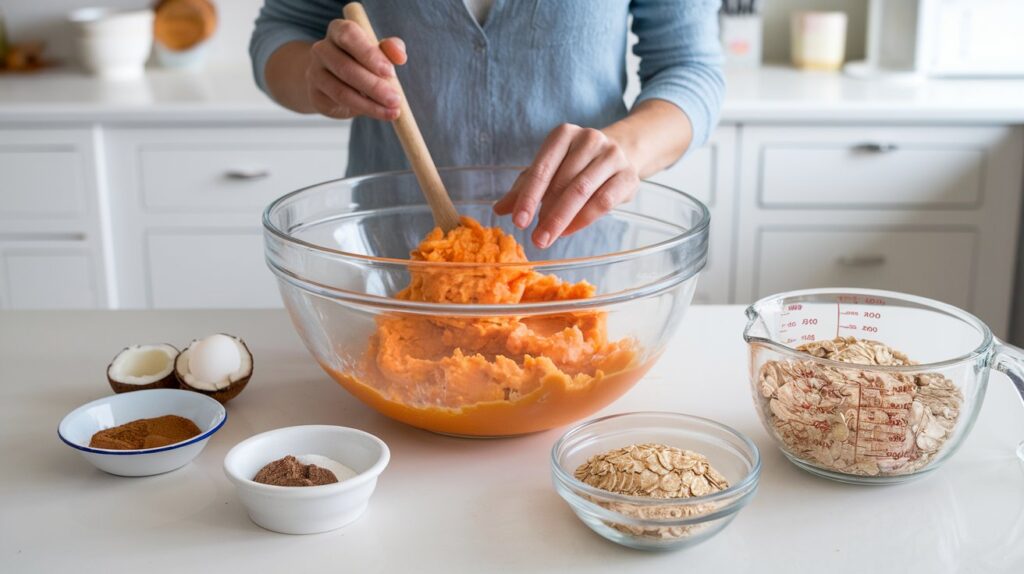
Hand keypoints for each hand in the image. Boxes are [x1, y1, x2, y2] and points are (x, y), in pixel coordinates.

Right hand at [306, 19, 406, 120]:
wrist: (334, 82)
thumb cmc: (362, 62)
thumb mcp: (378, 52)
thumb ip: (391, 49)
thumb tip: (400, 56)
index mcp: (338, 31)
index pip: (349, 35)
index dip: (369, 53)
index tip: (390, 71)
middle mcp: (322, 49)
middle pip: (345, 67)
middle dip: (374, 86)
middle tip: (396, 99)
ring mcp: (315, 73)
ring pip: (341, 91)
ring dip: (370, 104)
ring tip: (392, 110)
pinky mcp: (315, 95)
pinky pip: (339, 104)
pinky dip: (363, 110)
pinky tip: (380, 112)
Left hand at [494, 124, 638, 248]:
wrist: (621, 153)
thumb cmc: (575, 164)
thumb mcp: (548, 170)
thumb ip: (524, 188)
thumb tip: (499, 209)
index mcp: (563, 134)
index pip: (542, 169)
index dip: (529, 197)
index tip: (518, 221)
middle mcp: (589, 139)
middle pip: (563, 182)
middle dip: (546, 214)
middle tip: (535, 239)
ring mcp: (611, 156)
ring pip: (583, 192)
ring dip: (563, 219)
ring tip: (548, 237)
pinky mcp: (628, 175)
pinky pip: (604, 201)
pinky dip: (583, 219)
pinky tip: (568, 231)